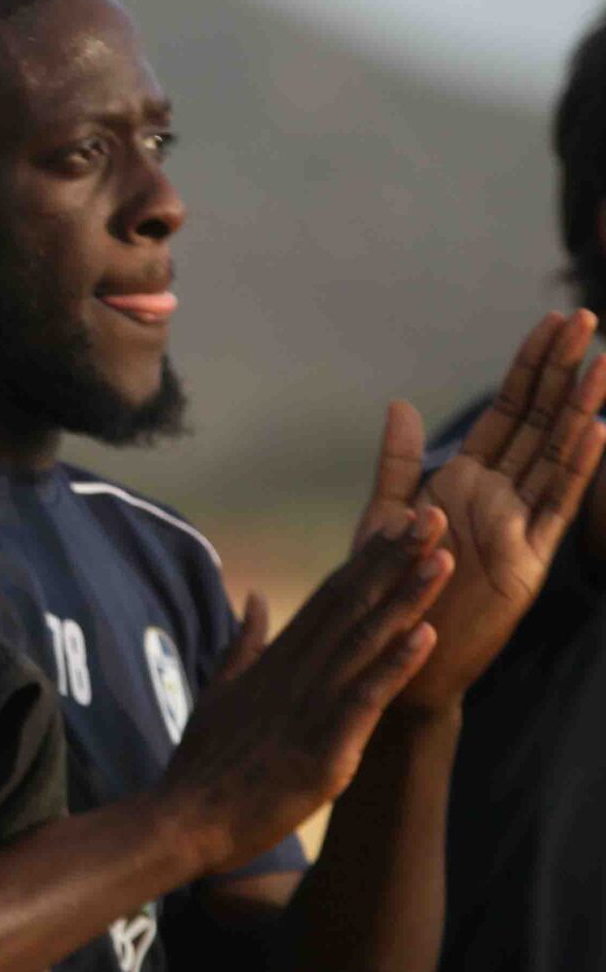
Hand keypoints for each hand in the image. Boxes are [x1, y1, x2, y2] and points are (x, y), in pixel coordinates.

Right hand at [160, 511, 450, 875]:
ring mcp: (309, 707)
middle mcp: (295, 673)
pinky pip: (364, 699)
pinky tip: (424, 635)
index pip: (329, 598)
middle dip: (395, 560)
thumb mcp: (221, 689)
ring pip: (364, 641)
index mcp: (276, 661)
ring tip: (441, 558)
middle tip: (433, 515)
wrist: (186, 817)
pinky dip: (395, 665)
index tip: (400, 523)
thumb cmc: (205, 764)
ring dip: (405, 598)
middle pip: (352, 606)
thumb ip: (244, 642)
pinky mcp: (322, 746)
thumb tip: (256, 596)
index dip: (367, 559)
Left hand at [352, 310, 605, 709]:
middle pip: (539, 422)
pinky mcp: (528, 559)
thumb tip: (399, 403)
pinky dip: (576, 467)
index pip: (507, 412)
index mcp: (465, 480)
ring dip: (580, 410)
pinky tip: (597, 429)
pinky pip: (556, 505)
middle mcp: (499, 496)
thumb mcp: (387, 516)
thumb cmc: (389, 588)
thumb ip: (397, 462)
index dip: (530, 368)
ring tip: (603, 364)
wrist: (395, 652)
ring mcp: (519, 524)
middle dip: (561, 371)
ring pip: (556, 455)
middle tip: (586, 319)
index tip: (552, 324)